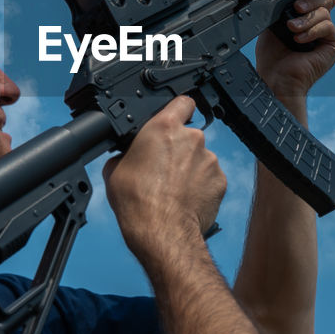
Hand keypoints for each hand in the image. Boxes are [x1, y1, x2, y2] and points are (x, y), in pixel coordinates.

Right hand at [103, 96, 225, 259]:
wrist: (162, 231)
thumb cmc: (137, 201)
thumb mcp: (114, 169)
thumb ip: (127, 153)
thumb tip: (128, 156)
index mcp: (164, 127)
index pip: (182, 101)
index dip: (177, 109)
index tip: (173, 119)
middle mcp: (192, 138)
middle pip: (188, 135)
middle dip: (179, 149)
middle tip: (163, 169)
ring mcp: (209, 159)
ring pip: (200, 158)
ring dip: (190, 169)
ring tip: (174, 190)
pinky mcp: (220, 181)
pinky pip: (210, 178)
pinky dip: (201, 186)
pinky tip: (186, 199)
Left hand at [255, 0, 334, 99]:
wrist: (276, 79)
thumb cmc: (272, 58)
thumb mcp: (272, 25)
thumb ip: (282, 8)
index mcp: (306, 17)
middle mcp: (318, 24)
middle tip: (296, 6)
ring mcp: (327, 35)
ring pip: (325, 11)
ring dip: (306, 18)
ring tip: (291, 28)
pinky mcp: (333, 45)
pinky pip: (328, 27)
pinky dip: (312, 30)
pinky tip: (299, 39)